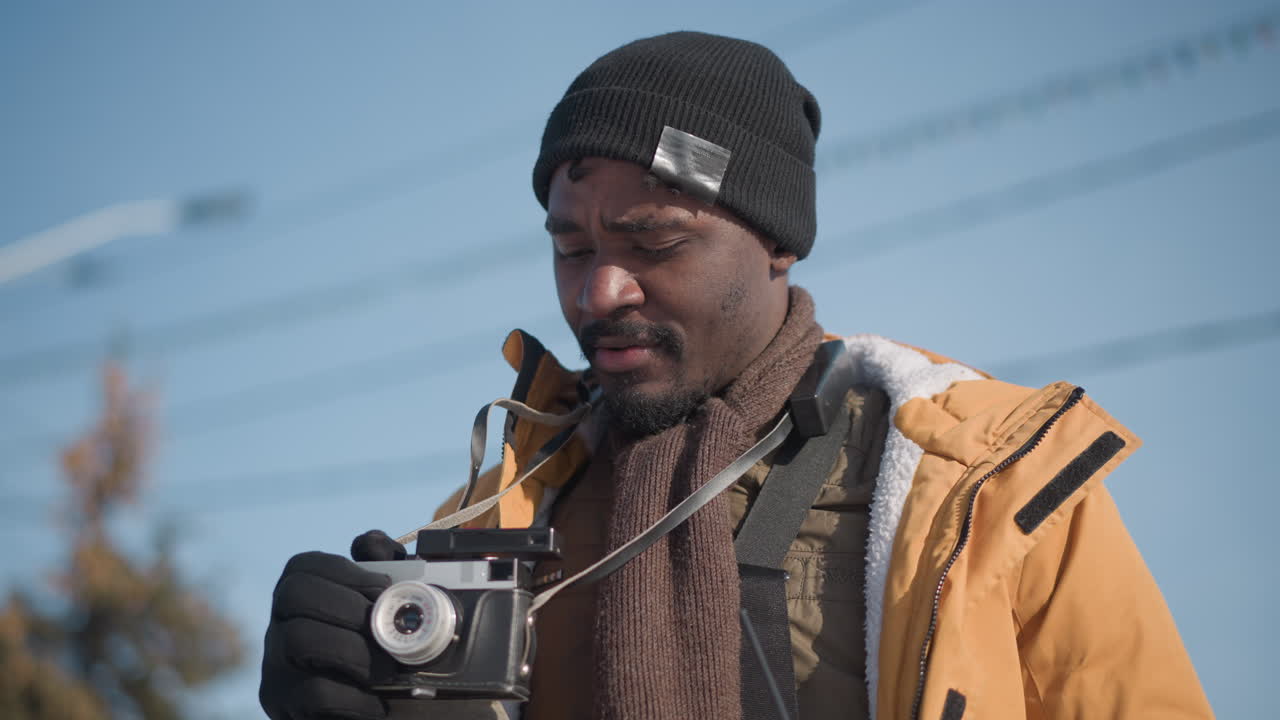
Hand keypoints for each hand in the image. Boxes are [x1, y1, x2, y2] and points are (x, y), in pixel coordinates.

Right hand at [259, 531, 406, 719]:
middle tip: (388, 629)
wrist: (390, 714)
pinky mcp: (285, 710)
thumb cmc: (391, 659)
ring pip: (299, 639)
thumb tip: (371, 543)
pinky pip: (314, 693)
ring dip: (356, 650)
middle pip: (294, 594)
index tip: (383, 588)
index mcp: (303, 602)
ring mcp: (277, 672)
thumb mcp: (396, 611)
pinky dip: (356, 696)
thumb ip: (390, 573)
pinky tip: (379, 703)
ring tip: (391, 670)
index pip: (303, 566)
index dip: (344, 570)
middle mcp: (279, 631)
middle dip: (348, 605)